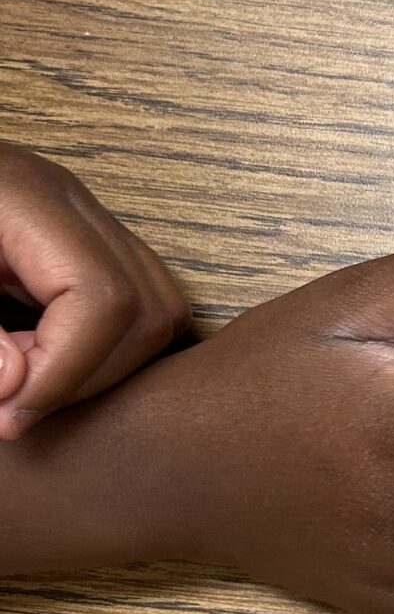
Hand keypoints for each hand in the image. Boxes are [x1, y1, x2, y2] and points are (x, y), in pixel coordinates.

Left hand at [0, 143, 186, 440]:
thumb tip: (18, 384)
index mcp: (24, 198)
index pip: (102, 298)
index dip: (64, 371)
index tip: (9, 414)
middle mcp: (70, 201)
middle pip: (148, 307)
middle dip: (89, 376)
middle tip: (11, 403)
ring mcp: (82, 216)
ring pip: (158, 307)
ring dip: (103, 366)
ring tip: (24, 380)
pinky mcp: (77, 237)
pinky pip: (134, 301)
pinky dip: (100, 347)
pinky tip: (35, 358)